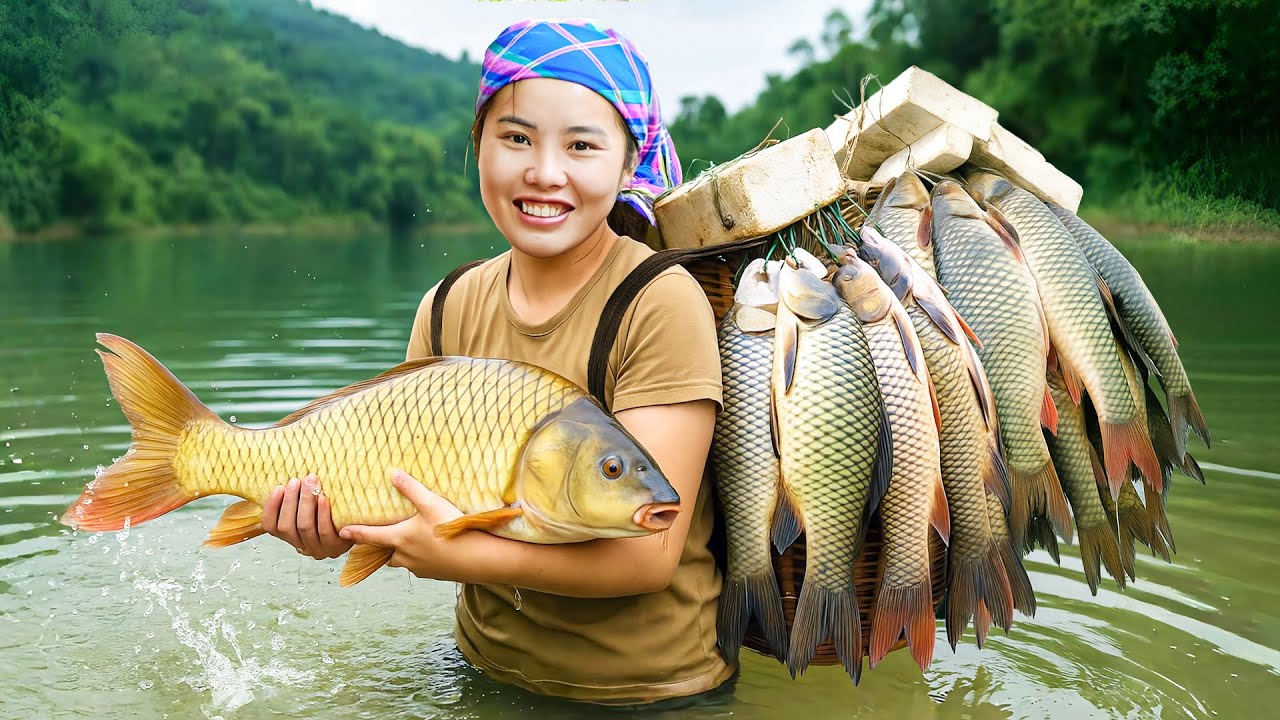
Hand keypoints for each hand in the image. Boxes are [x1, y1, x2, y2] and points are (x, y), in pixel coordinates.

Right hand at [262, 474, 352, 558]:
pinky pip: (325, 531)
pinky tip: (323, 498)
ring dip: (305, 503)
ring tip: (310, 484)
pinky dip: (322, 513)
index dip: (271, 507)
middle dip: (290, 501)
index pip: (271, 526)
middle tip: (296, 481)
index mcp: (291, 536)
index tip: (279, 487)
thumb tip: (287, 476)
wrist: (358, 523)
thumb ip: (298, 496)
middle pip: (287, 526)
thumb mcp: (310, 504)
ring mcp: (318, 549)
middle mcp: (301, 546)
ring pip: (304, 527)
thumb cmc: (331, 509)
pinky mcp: (335, 547)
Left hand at [339, 469, 471, 580]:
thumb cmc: (451, 528)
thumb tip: (393, 473)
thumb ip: (411, 488)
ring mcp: (419, 568)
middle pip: (385, 553)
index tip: (342, 532)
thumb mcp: (431, 503)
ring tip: (409, 543)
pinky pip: (420, 566)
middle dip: (381, 547)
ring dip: (402, 553)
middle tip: (379, 538)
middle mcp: (405, 556)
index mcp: (399, 538)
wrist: (475, 558)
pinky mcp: (434, 574)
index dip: (355, 533)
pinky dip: (420, 559)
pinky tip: (432, 550)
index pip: (370, 536)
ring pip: (403, 561)